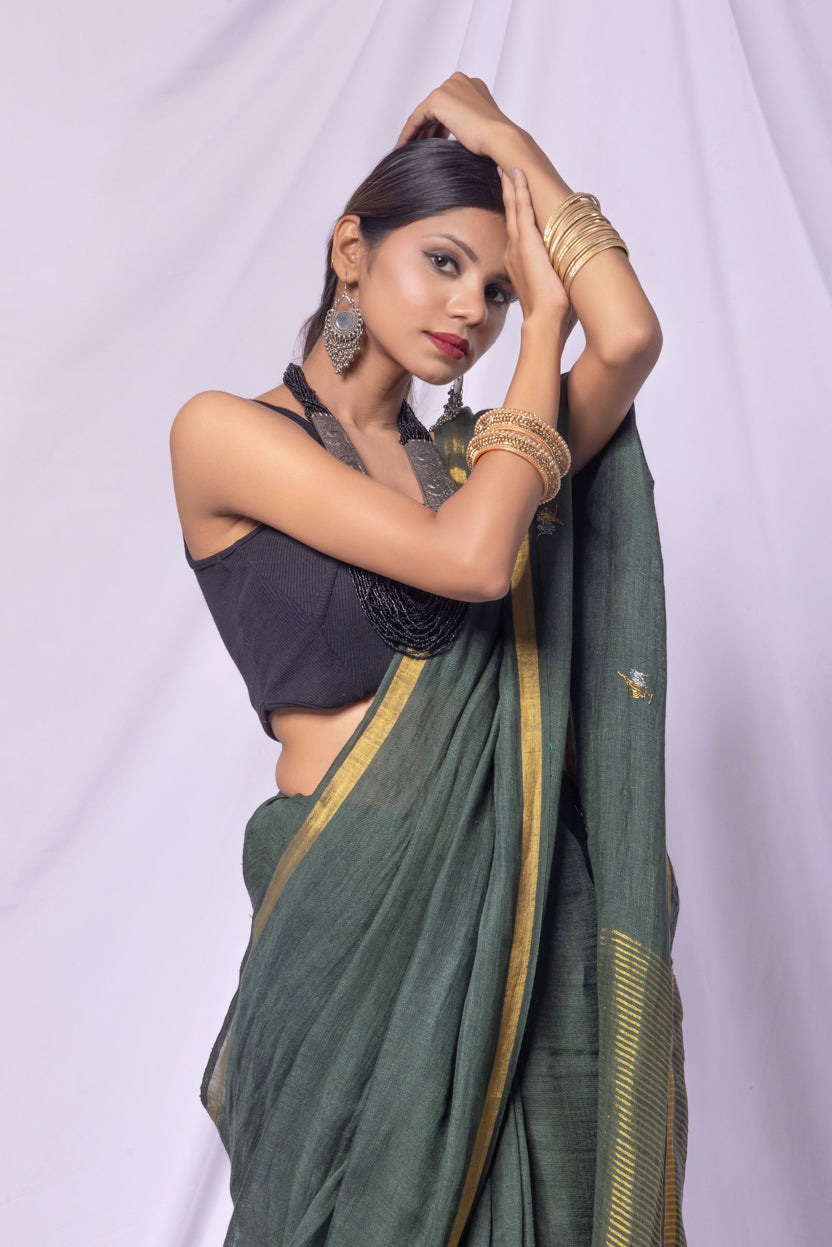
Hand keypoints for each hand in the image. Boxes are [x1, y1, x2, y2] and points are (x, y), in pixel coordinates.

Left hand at [395, 72, 517, 159]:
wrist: (500, 137)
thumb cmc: (495, 138)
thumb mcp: (480, 126)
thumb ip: (467, 123)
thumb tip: (457, 134)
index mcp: (473, 85)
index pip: (448, 105)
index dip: (438, 125)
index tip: (431, 141)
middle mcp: (459, 81)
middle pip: (435, 109)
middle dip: (426, 130)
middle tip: (418, 149)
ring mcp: (448, 88)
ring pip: (424, 114)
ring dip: (417, 133)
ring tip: (410, 151)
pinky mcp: (437, 100)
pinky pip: (416, 119)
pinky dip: (409, 134)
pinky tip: (404, 148)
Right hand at [501, 167, 572, 333]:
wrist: (546, 322)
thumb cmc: (554, 314)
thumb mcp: (557, 289)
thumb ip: (562, 276)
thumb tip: (578, 277)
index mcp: (521, 263)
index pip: (518, 231)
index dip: (516, 212)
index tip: (514, 197)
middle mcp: (515, 252)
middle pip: (511, 215)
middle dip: (508, 193)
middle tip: (503, 173)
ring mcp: (519, 246)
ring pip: (513, 207)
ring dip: (511, 186)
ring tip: (507, 167)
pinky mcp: (526, 243)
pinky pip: (520, 209)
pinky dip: (518, 190)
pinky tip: (517, 175)